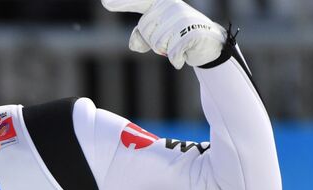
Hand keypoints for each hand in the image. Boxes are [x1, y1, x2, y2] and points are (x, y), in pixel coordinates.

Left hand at [102, 0, 225, 68]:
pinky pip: (172, 52)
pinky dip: (176, 60)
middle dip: (154, 43)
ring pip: (158, 44)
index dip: (122, 2)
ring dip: (166, 51)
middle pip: (146, 32)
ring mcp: (182, 16)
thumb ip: (141, 36)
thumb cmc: (177, 35)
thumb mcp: (156, 36)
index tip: (104, 2)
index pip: (138, 1)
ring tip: (178, 44)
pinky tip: (182, 57)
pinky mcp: (192, 30)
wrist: (208, 43)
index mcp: (159, 3)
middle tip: (171, 40)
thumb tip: (134, 44)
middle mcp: (170, 5)